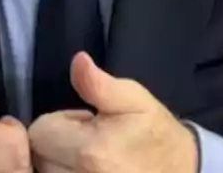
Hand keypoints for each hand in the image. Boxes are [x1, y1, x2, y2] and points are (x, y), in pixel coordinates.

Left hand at [29, 54, 197, 172]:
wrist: (183, 171)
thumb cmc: (153, 132)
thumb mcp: (132, 99)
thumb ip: (98, 84)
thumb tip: (78, 61)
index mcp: (91, 152)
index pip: (39, 132)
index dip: (58, 123)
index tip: (84, 124)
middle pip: (39, 156)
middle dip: (55, 144)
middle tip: (86, 141)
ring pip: (46, 171)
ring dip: (58, 163)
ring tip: (87, 158)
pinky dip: (65, 172)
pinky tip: (84, 168)